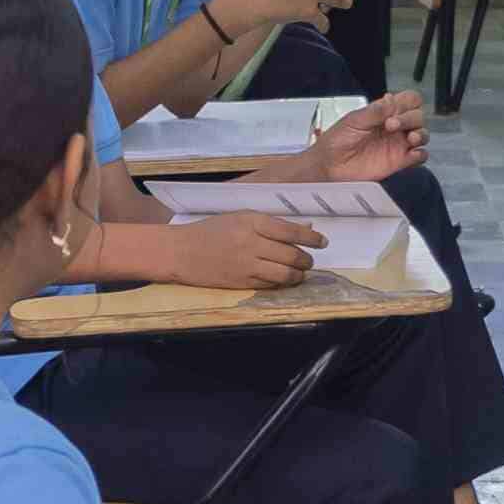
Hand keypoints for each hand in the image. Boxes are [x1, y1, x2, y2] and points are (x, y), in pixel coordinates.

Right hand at [157, 213, 322, 292]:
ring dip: (298, 275)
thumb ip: (272, 223)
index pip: (292, 231)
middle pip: (292, 255)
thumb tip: (304, 227)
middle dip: (306, 260)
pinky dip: (282, 283)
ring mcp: (247, 264)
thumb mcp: (241, 218)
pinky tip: (283, 280)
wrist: (181, 251)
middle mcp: (252, 243)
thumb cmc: (211, 231)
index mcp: (253, 222)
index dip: (312, 238)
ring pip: (285, 274)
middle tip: (309, 261)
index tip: (322, 242)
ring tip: (300, 273)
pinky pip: (271, 284)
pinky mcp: (242, 282)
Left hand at [311, 94, 427, 180]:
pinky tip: (410, 153)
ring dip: (421, 134)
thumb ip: (374, 111)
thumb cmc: (337, 141)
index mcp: (384, 112)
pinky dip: (420, 154)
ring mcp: (398, 144)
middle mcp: (394, 126)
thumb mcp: (354, 120)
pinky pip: (419, 156)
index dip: (408, 102)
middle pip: (418, 116)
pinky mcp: (399, 161)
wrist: (329, 165)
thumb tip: (390, 99)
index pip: (409, 100)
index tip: (394, 109)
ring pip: (423, 134)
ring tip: (410, 138)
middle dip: (410, 118)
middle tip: (391, 125)